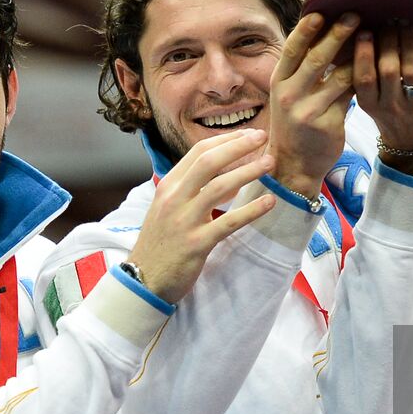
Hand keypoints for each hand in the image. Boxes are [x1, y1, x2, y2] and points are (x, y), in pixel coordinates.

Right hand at [127, 129, 275, 303]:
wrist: (143, 280)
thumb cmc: (160, 242)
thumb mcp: (167, 207)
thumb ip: (190, 187)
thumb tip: (225, 169)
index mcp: (168, 186)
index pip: (198, 152)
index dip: (226, 140)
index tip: (247, 134)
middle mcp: (174, 198)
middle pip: (209, 161)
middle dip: (238, 146)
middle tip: (263, 137)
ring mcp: (184, 220)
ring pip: (219, 187)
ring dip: (248, 171)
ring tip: (269, 162)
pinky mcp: (196, 243)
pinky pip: (228, 222)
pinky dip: (251, 210)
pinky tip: (269, 202)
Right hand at [265, 12, 358, 197]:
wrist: (293, 163)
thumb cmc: (294, 121)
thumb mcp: (289, 92)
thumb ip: (302, 67)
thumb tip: (322, 30)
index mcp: (279, 81)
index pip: (292, 50)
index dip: (306, 30)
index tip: (321, 12)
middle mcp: (290, 94)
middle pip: (317, 59)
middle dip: (337, 35)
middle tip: (355, 15)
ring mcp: (309, 111)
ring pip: (340, 77)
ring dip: (359, 56)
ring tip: (373, 37)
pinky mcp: (329, 124)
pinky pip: (351, 96)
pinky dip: (363, 80)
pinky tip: (375, 68)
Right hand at [354, 24, 412, 180]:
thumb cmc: (391, 116)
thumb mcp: (371, 103)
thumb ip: (364, 79)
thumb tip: (358, 37)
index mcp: (371, 104)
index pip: (363, 77)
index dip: (363, 54)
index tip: (365, 31)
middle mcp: (393, 106)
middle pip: (388, 69)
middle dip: (388, 41)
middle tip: (390, 22)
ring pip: (412, 71)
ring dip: (408, 43)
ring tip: (405, 24)